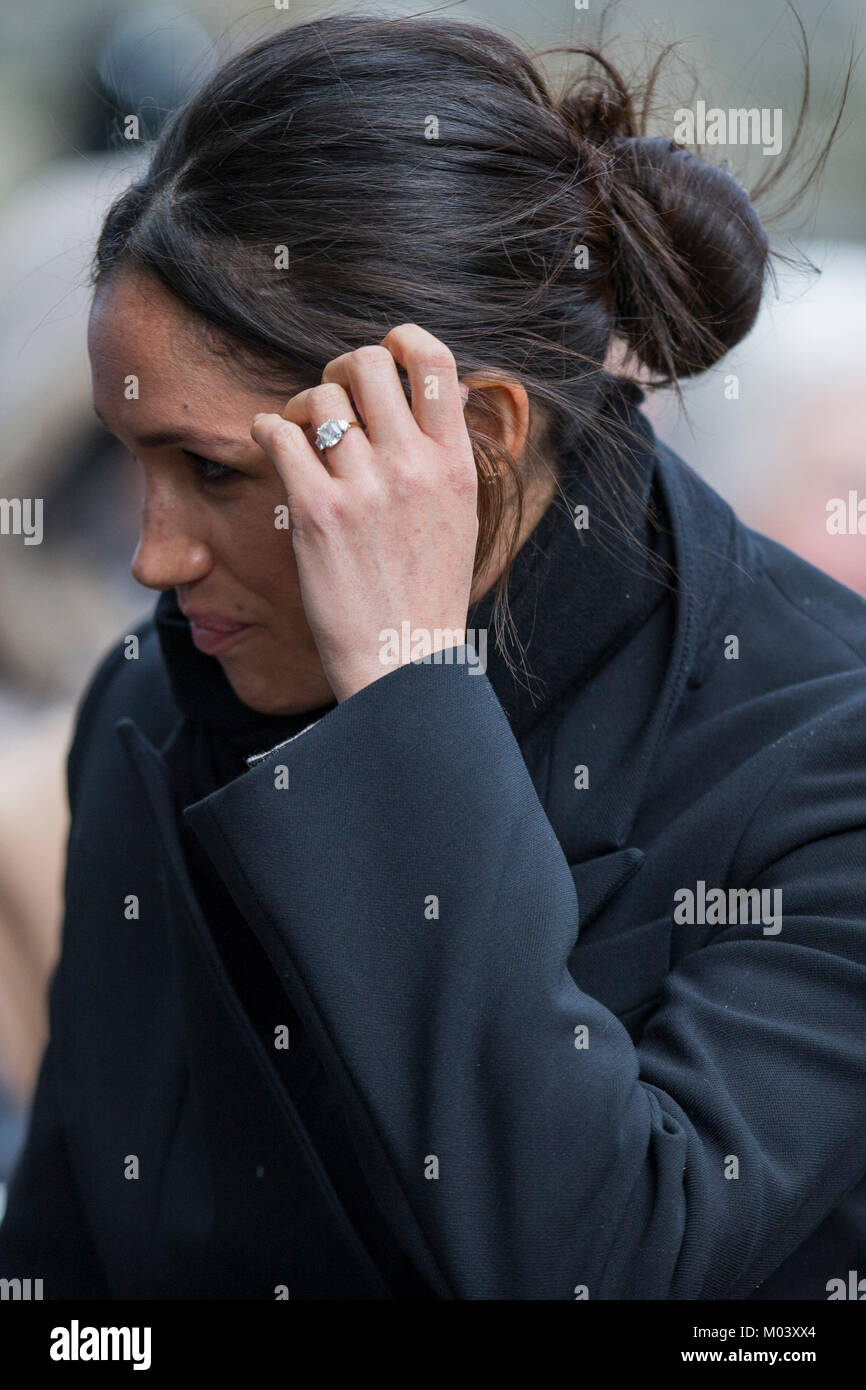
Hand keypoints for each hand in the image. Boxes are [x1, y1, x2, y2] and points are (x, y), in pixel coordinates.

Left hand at [250, 324, 478, 702]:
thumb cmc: (428, 594)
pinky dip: (267, 429)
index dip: (401, 340)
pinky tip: (272, 445)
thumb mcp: (461, 516)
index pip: (433, 361)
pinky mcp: (316, 512)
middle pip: (366, 362)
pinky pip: (278, 434)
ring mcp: (364, 488)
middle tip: (332, 400)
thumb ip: (447, 454)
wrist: (404, 663)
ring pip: (319, 397)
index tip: (384, 354)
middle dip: (340, 370)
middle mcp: (413, 466)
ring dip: (301, 407)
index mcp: (455, 463)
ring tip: (301, 438)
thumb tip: (442, 392)